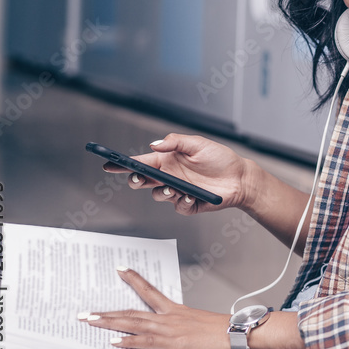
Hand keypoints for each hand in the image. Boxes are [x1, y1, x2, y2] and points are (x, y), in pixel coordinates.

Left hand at [81, 267, 233, 348]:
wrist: (237, 334)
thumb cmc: (224, 332)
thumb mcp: (200, 325)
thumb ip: (184, 327)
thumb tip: (177, 333)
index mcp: (177, 311)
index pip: (150, 291)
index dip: (134, 280)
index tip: (120, 270)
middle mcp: (170, 317)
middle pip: (133, 310)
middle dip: (107, 312)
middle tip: (87, 311)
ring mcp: (170, 329)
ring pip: (133, 323)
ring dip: (109, 323)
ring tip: (90, 322)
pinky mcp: (173, 343)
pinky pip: (145, 341)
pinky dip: (128, 342)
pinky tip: (113, 343)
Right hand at [102, 134, 252, 214]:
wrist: (240, 177)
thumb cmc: (220, 158)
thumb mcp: (198, 144)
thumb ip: (175, 142)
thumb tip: (154, 145)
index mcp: (167, 160)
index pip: (140, 163)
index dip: (123, 164)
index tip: (109, 164)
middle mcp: (170, 176)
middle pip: (143, 181)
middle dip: (136, 181)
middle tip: (138, 179)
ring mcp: (178, 191)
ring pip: (158, 195)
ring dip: (162, 191)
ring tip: (174, 187)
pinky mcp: (189, 204)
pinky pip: (178, 207)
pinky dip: (182, 202)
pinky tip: (192, 196)